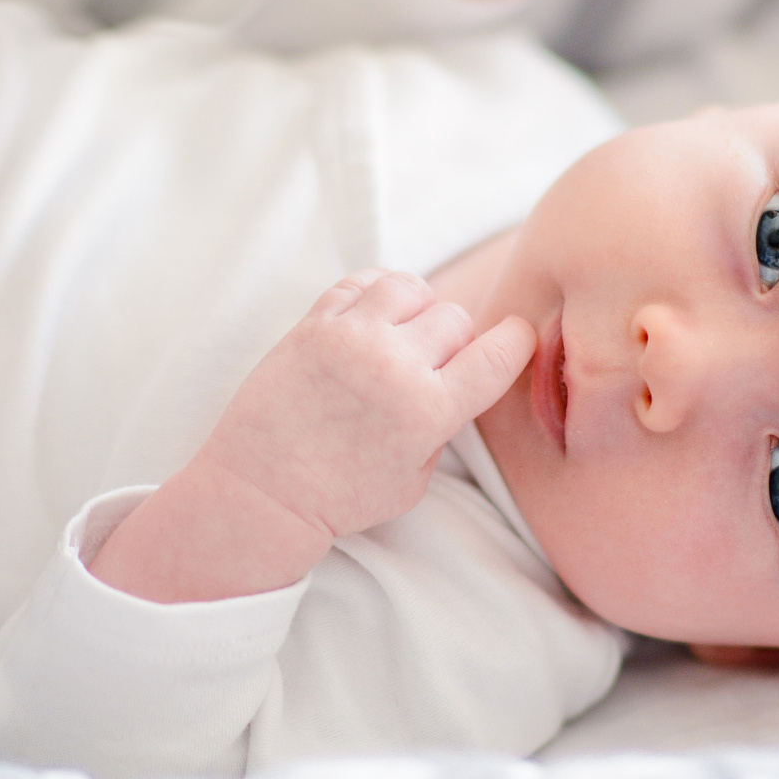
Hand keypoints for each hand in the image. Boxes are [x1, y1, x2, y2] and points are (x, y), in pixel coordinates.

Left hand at [207, 268, 536, 539]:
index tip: (512, 342)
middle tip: (433, 366)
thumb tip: (452, 381)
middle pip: (456, 318)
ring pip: (411, 287)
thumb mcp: (415, 481)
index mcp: (429, 411)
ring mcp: (350, 338)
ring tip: (402, 336)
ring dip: (416, 309)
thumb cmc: (339, 497)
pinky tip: (370, 321)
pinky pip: (361, 281)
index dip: (516, 343)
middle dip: (455, 341)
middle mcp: (394, 366)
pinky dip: (375, 294)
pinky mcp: (313, 324)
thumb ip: (441, 426)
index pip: (499, 353)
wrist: (263, 492)